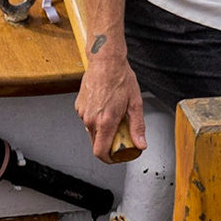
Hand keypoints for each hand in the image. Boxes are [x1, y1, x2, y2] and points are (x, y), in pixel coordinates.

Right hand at [75, 45, 146, 160]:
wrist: (105, 61)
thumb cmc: (120, 78)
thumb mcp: (135, 104)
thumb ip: (137, 127)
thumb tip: (141, 144)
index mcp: (105, 121)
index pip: (101, 152)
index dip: (109, 159)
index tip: (116, 157)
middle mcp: (91, 119)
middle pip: (96, 144)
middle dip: (108, 145)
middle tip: (121, 135)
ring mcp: (83, 113)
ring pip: (91, 131)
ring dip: (102, 130)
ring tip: (114, 115)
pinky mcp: (79, 106)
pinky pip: (87, 120)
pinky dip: (96, 119)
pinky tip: (105, 106)